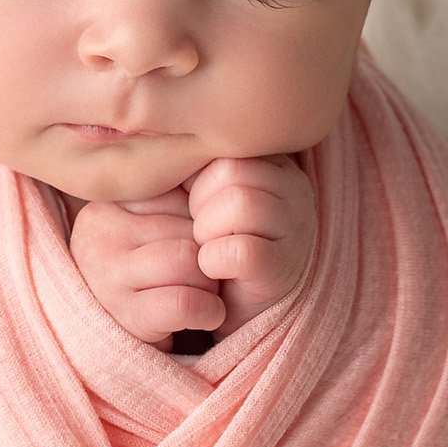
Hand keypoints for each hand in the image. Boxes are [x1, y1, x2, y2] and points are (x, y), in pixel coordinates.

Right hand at [67, 187, 225, 351]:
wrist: (116, 346)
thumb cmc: (146, 278)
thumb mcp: (155, 227)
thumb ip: (178, 195)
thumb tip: (222, 162)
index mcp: (108, 202)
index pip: (182, 195)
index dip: (203, 224)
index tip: (199, 244)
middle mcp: (99, 231)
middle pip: (190, 229)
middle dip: (209, 255)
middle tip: (207, 275)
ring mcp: (106, 273)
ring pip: (189, 261)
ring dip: (210, 283)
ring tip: (205, 292)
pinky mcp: (123, 314)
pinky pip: (184, 301)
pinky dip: (208, 311)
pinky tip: (206, 315)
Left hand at [179, 154, 317, 337]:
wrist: (242, 309)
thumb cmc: (218, 242)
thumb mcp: (209, 195)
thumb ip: (195, 164)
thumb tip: (151, 137)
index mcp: (275, 161)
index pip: (224, 146)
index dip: (196, 177)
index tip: (197, 204)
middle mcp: (295, 188)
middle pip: (231, 171)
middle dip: (200, 203)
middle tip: (203, 230)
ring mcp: (296, 227)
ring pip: (239, 203)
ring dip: (207, 231)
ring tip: (209, 247)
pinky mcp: (284, 266)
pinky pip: (239, 250)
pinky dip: (213, 261)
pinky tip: (216, 269)